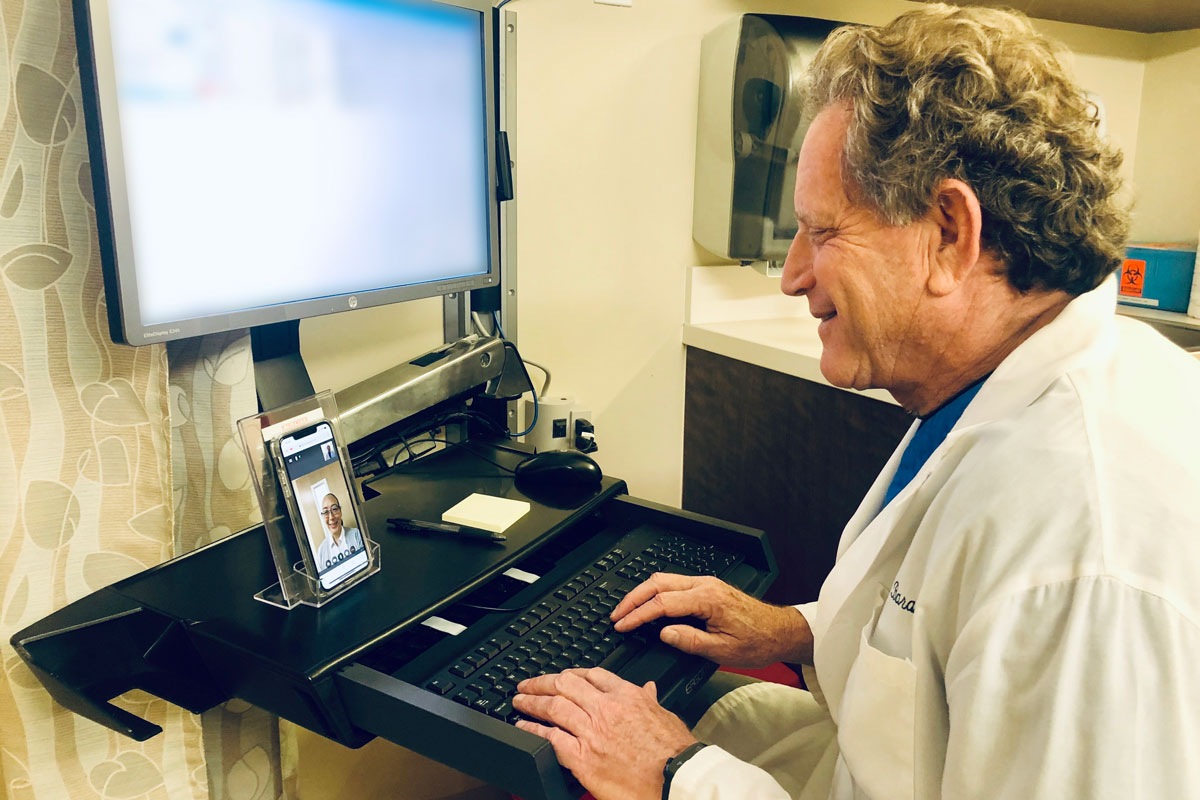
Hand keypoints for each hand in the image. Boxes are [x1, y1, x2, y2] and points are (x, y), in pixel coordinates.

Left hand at [512, 668, 696, 799]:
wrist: (676, 779)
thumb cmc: (675, 752)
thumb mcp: (665, 716)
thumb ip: (650, 701)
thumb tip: (647, 689)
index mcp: (627, 696)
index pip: (591, 675)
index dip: (570, 674)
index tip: (561, 676)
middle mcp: (606, 709)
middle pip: (564, 685)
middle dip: (541, 682)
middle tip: (527, 684)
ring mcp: (592, 732)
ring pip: (553, 707)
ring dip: (531, 702)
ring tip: (519, 701)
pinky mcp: (583, 758)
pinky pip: (550, 738)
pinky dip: (533, 730)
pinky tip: (523, 727)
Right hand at [611, 573, 812, 666]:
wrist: (780, 632)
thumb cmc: (757, 642)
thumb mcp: (722, 651)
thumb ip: (689, 641)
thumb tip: (663, 633)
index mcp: (707, 599)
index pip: (662, 603)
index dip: (638, 615)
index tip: (623, 625)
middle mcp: (705, 585)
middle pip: (658, 583)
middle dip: (633, 598)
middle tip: (617, 615)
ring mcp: (706, 583)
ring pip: (664, 579)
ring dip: (643, 593)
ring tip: (628, 610)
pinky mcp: (708, 587)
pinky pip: (675, 583)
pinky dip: (656, 592)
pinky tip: (650, 604)